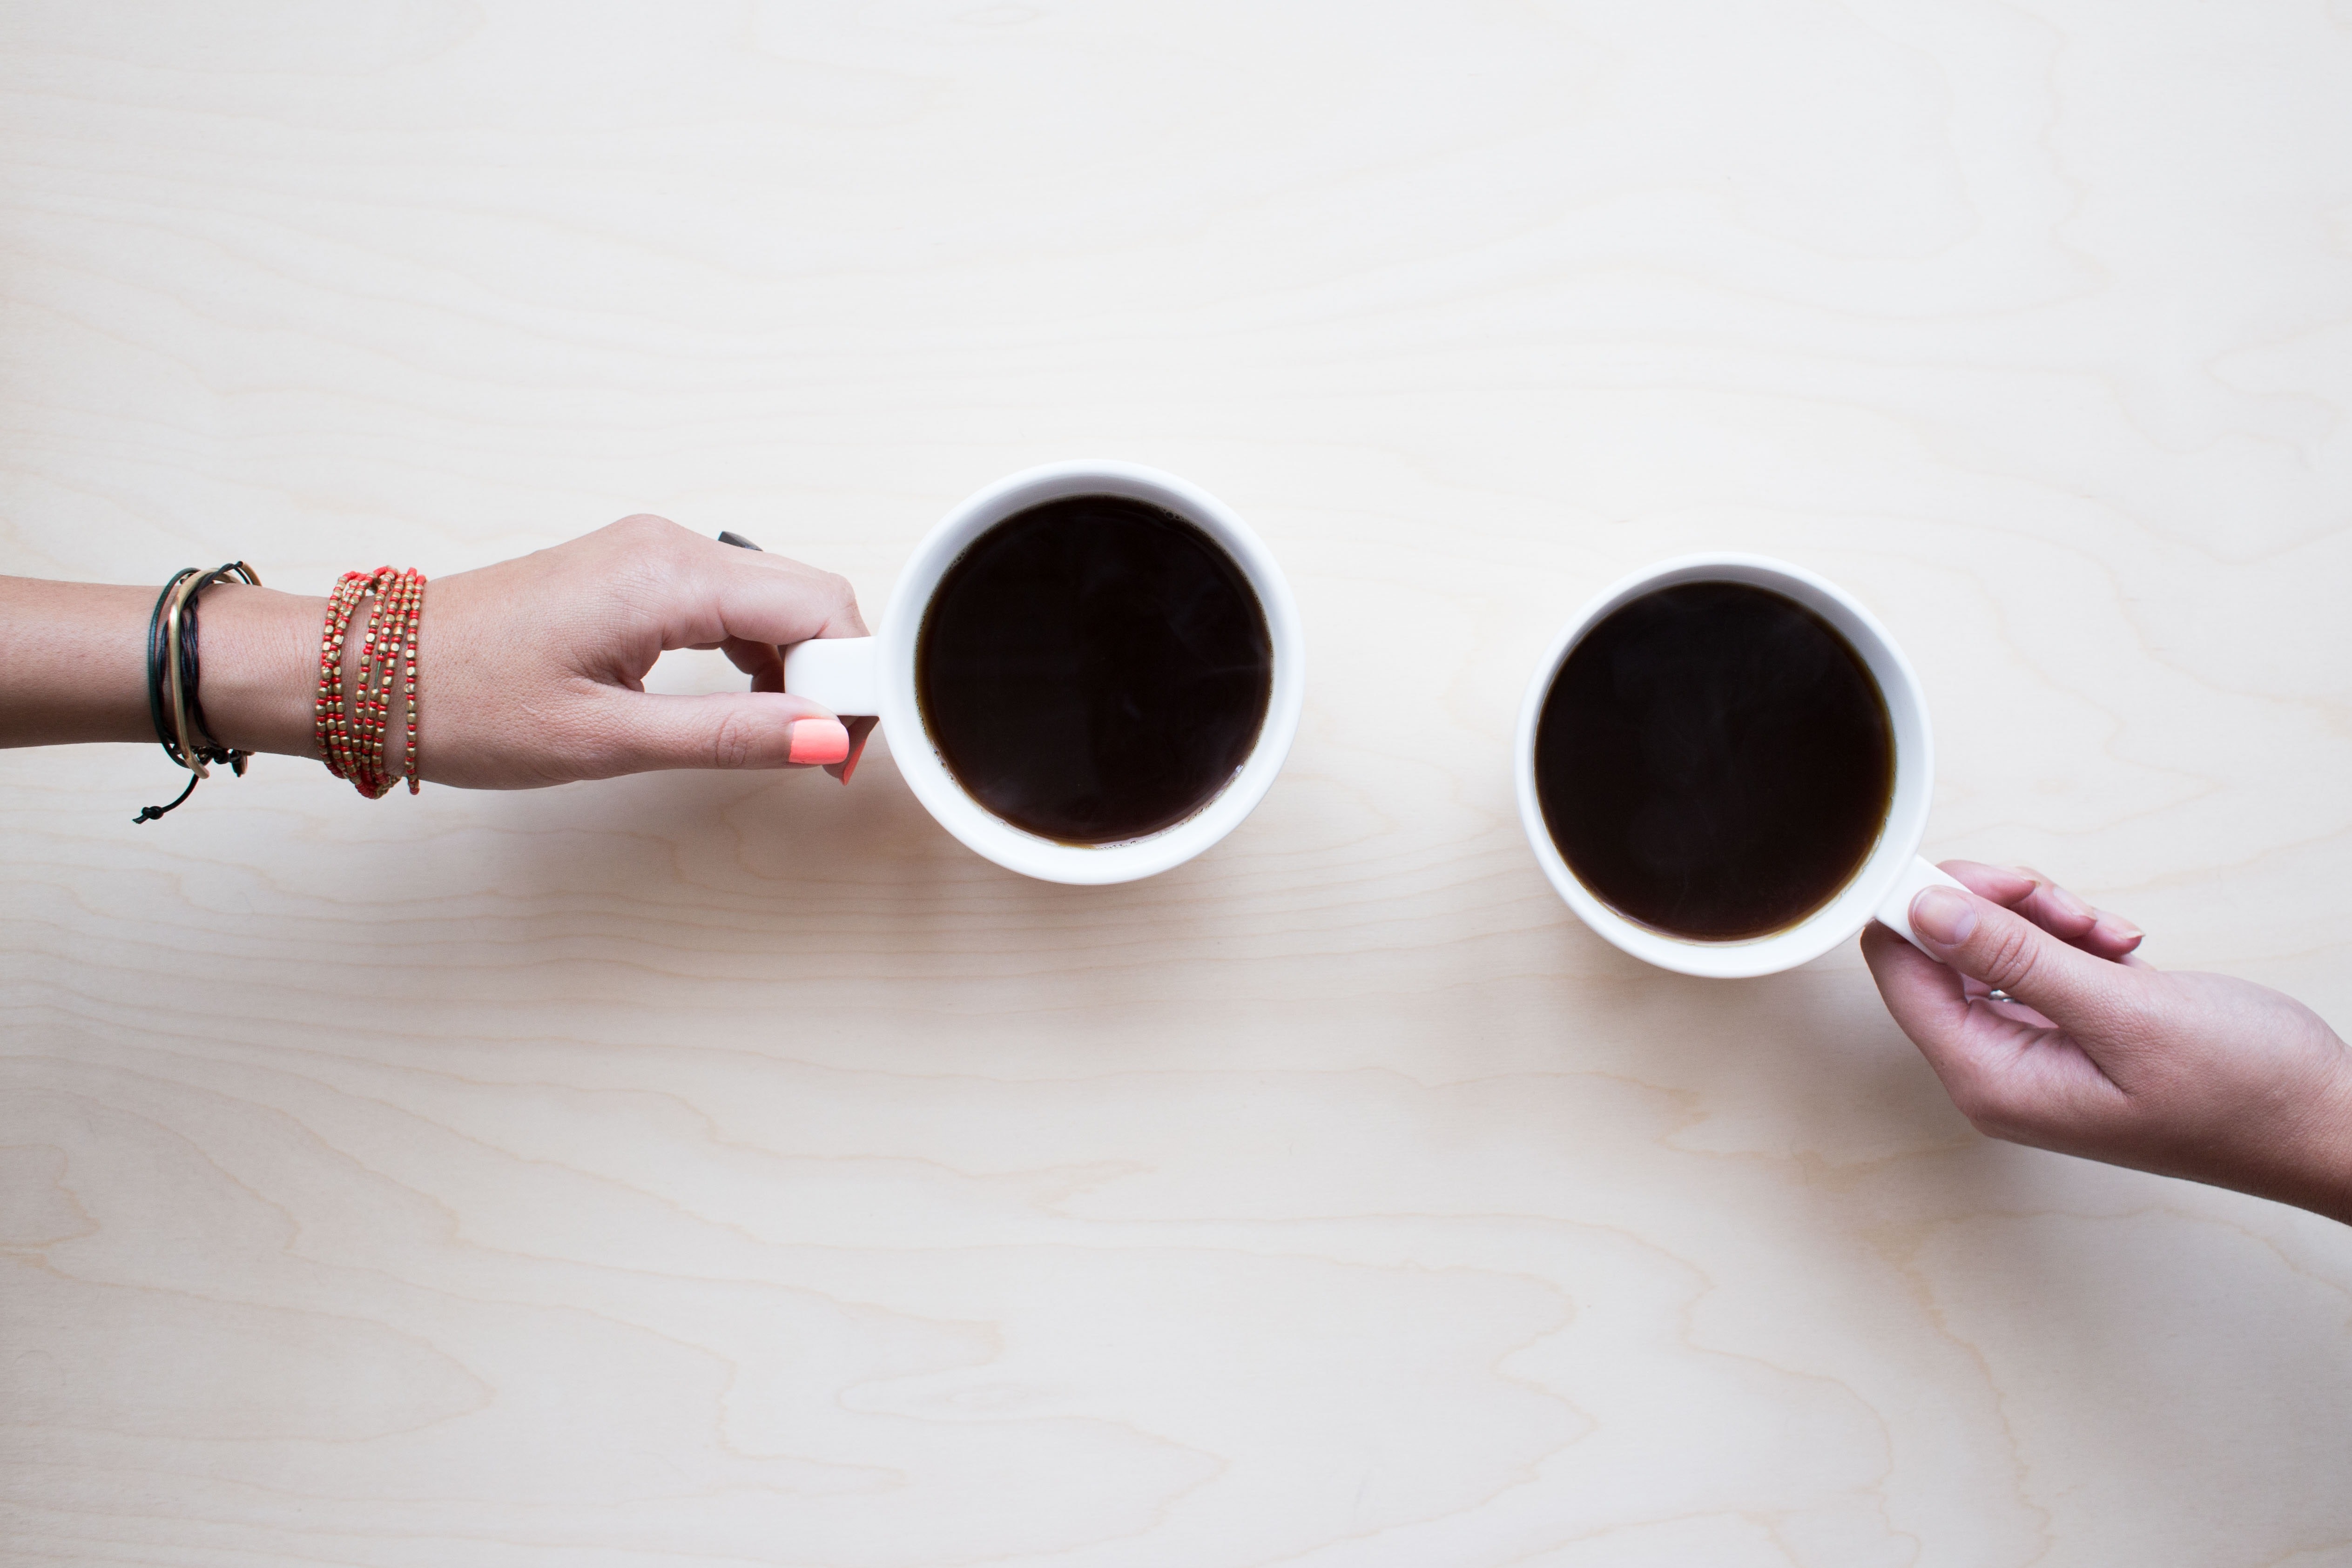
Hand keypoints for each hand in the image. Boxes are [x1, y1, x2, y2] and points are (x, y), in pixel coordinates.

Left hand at [410, 514, 874, 787]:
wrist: (368, 672)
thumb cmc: (464, 701)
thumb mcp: (606, 739)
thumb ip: (729, 735)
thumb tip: (826, 740)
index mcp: (668, 575)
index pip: (819, 606)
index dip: (857, 678)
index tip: (850, 749)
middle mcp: (668, 547)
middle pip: (808, 596)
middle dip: (839, 674)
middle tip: (828, 756)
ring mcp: (651, 555)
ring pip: (776, 600)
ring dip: (801, 668)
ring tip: (790, 740)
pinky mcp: (636, 574)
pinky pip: (732, 603)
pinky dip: (760, 654)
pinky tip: (751, 706)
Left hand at [1863, 861, 2351, 1224]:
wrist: (2323, 1124)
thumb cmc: (2243, 1092)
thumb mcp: (2122, 1012)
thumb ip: (2014, 958)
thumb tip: (1924, 911)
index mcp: (1988, 1078)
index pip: (1899, 969)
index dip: (1923, 907)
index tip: (1987, 880)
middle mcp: (1995, 1068)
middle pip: (1939, 948)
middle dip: (2000, 909)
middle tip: (2071, 911)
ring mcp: (2031, 1048)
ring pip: (1991, 944)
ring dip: (2046, 919)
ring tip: (2113, 938)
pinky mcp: (2069, 1029)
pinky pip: (2036, 960)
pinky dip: (2075, 939)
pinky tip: (2123, 950)